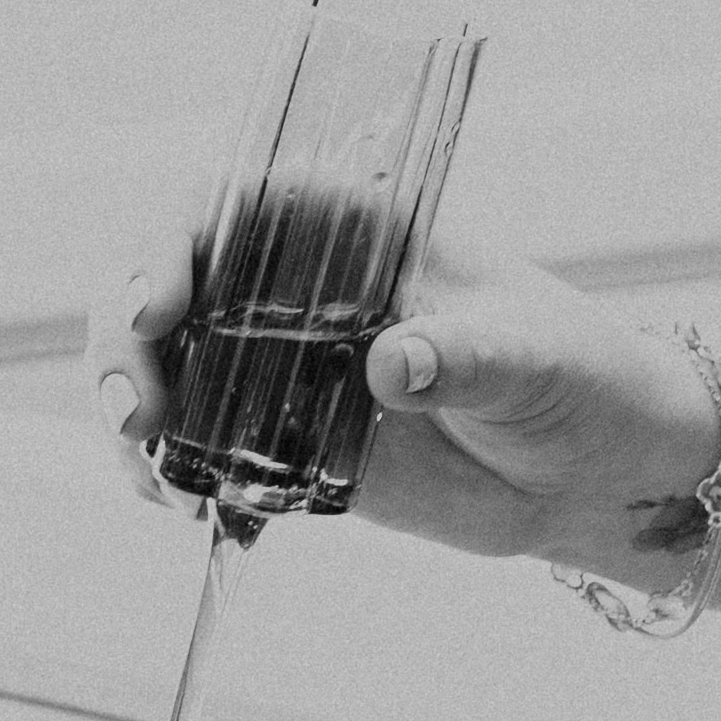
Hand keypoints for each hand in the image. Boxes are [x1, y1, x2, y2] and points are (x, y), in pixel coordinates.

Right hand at [90, 214, 714, 568]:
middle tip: (133, 412)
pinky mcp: (284, 443)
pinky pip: (196, 450)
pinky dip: (170, 478)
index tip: (162, 302)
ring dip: (131, 415)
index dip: (177, 242)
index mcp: (361, 234)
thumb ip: (467, 357)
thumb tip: (392, 364)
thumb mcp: (537, 362)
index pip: (237, 207)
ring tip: (155, 481)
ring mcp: (283, 367)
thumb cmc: (582, 381)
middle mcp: (303, 291)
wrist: (597, 473)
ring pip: (163, 368)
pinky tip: (191, 512)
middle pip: (170, 284)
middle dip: (123, 338)